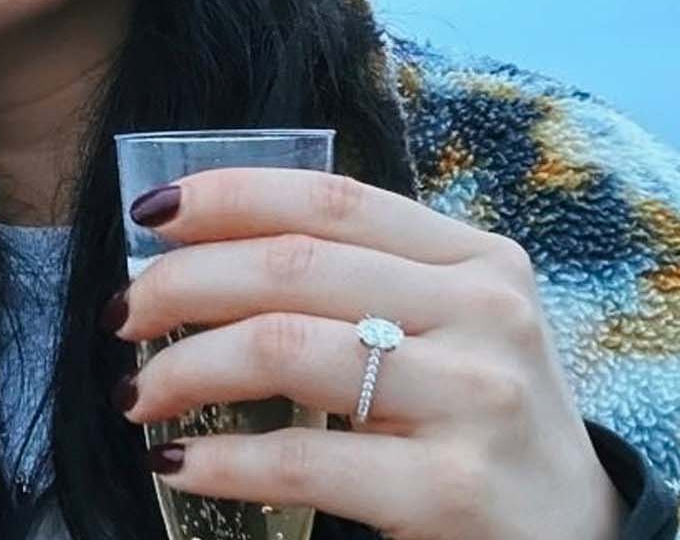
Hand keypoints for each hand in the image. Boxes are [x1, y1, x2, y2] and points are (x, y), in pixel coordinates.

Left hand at [112, 167, 623, 539]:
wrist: (576, 537)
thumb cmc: (478, 418)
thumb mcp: (449, 325)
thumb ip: (358, 278)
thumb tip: (199, 249)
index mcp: (474, 259)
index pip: (329, 199)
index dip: (226, 196)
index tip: (147, 216)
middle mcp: (483, 314)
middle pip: (291, 266)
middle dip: (181, 285)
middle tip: (123, 315)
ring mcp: (474, 399)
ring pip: (283, 348)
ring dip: (184, 369)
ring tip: (138, 395)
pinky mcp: (452, 489)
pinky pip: (302, 457)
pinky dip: (220, 458)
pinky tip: (177, 461)